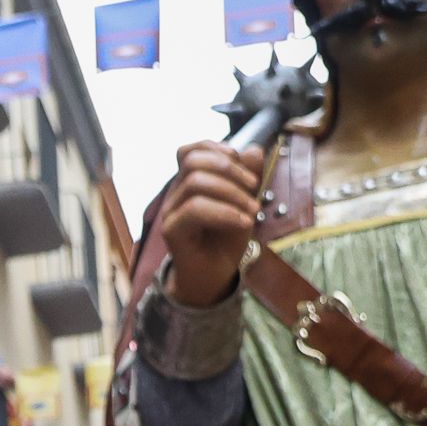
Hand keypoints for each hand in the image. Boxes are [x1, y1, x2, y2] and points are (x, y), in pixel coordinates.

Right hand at [157, 141, 264, 306]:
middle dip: (230, 169)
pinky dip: (225, 213)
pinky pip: (194, 209)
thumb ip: (249, 176)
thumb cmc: (226, 239)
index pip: (190, 150)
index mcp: (190, 182)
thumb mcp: (245, 201)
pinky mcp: (171, 231)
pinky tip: (244, 223)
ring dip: (232, 192)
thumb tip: (253, 151)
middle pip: (193, 161)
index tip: (242, 165)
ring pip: (195, 182)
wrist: (214, 276)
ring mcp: (171, 212)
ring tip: (253, 210)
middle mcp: (176, 194)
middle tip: (255, 187)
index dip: (217, 148)